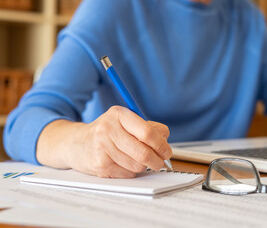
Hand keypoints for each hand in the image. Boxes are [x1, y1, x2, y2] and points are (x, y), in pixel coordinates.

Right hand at [37, 106, 171, 177]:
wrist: (76, 143)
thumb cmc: (107, 132)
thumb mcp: (125, 121)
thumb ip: (148, 127)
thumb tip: (165, 140)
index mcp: (119, 114)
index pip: (147, 132)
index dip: (161, 145)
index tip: (166, 151)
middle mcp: (108, 129)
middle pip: (143, 152)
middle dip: (157, 160)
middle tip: (160, 162)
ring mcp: (102, 148)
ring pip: (137, 165)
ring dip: (143, 166)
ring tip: (137, 159)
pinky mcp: (100, 165)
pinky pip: (127, 174)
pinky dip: (131, 171)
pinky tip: (123, 163)